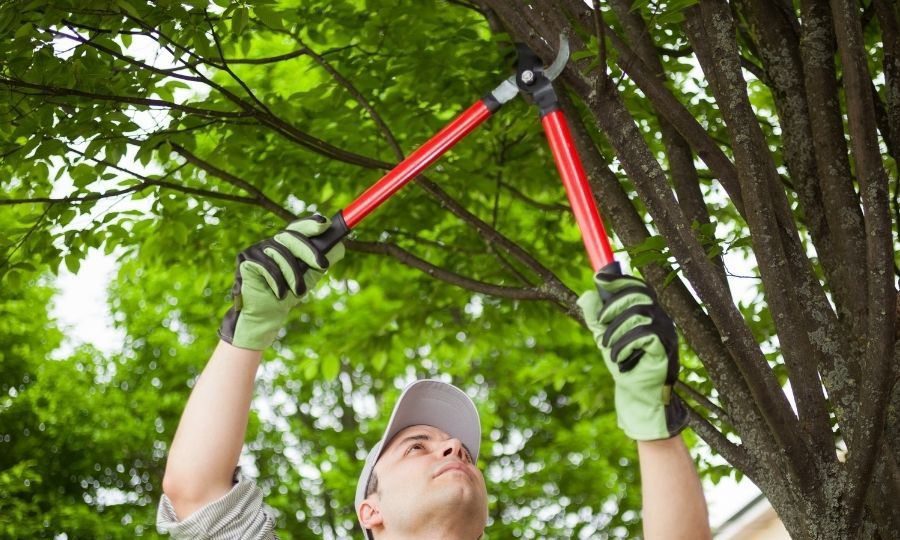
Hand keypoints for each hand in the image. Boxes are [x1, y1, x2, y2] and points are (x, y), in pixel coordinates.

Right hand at [218, 215, 344, 350]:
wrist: (268, 314)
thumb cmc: (289, 292)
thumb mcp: (311, 275)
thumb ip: (323, 259)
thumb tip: (341, 246)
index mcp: (286, 243)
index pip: (299, 227)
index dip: (311, 223)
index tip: (325, 223)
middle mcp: (271, 242)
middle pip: (290, 236)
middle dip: (308, 251)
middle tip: (322, 265)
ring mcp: (256, 249)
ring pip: (280, 253)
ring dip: (292, 275)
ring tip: (298, 292)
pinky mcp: (245, 260)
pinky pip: (265, 265)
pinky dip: (276, 282)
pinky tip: (279, 293)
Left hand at [577, 267, 687, 439]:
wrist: (636, 395)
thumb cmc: (623, 364)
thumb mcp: (604, 337)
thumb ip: (596, 317)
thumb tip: (586, 294)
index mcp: (648, 313)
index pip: (639, 287)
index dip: (620, 280)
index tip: (599, 279)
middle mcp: (661, 319)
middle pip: (638, 295)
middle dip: (613, 307)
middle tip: (600, 323)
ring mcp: (666, 333)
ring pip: (638, 314)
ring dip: (616, 331)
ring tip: (608, 348)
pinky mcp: (666, 348)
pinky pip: (644, 334)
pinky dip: (625, 345)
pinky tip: (619, 358)